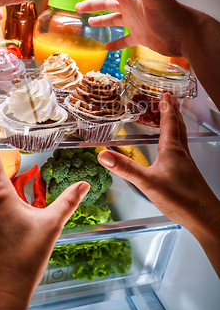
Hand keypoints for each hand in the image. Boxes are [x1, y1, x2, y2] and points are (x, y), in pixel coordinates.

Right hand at [74, 0, 194, 56]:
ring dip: (102, 20)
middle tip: (77, 7)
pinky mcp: (141, 36)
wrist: (187, 35)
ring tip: (89, 22)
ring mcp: (136, 22)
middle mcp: (132, 7)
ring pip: (114, 19)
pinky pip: (124, 39)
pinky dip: (115, 43)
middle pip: (107, 3)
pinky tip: (106, 47)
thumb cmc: (170, 16)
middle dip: (92, 3)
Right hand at [97, 94, 219, 276]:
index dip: (166, 105)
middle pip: (178, 125)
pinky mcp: (187, 172)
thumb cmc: (181, 199)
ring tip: (171, 115)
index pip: (169, 121)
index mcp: (172, 149)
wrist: (205, 217)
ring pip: (181, 135)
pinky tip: (171, 147)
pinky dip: (176, 137)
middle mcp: (181, 152)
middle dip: (172, 109)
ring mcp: (186, 162)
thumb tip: (104, 154)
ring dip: (175, 122)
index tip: (163, 92)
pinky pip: (181, 147)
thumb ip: (125, 168)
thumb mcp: (148, 183)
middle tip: (169, 97)